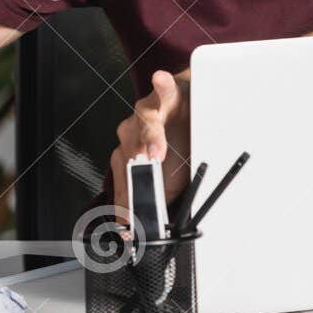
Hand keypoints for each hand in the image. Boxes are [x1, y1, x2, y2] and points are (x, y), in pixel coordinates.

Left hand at [110, 69, 190, 226]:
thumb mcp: (167, 183)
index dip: (125, 207)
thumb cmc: (177, 147)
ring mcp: (145, 116)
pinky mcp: (164, 95)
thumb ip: (151, 203)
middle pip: (130, 156)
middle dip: (136, 176)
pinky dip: (161, 85)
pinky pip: (162, 89)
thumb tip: (134, 233)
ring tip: (156, 153)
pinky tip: (160, 79)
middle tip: (144, 194)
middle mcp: (131, 137)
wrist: (189, 110)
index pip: (123, 187)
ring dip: (149, 138)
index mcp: (128, 161)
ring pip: (143, 125)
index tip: (129, 227)